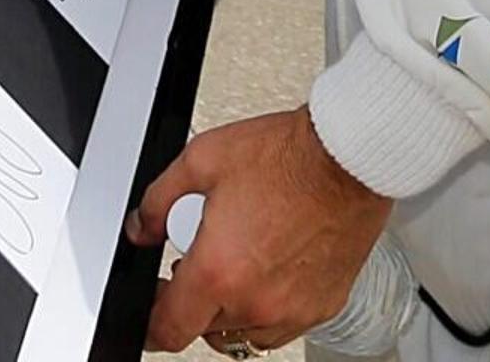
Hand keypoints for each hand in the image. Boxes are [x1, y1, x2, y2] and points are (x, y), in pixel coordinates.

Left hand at [130, 109, 391, 353]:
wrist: (347, 159)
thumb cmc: (286, 157)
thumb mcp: (201, 160)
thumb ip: (159, 199)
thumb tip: (142, 228)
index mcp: (219, 271)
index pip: (169, 329)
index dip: (151, 323)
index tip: (154, 305)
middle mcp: (256, 302)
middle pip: (205, 329)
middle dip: (192, 303)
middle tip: (197, 264)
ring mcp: (293, 310)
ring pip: (244, 333)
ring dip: (230, 309)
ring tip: (234, 266)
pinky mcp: (323, 307)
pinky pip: (282, 327)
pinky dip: (268, 309)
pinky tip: (268, 272)